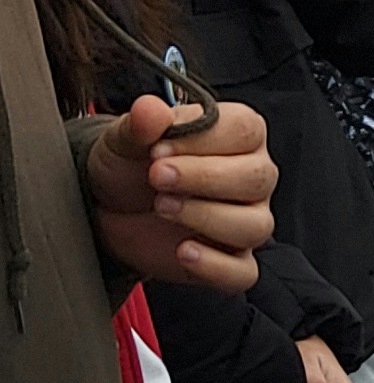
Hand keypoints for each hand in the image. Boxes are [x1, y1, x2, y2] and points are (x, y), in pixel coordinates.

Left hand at [86, 94, 275, 292]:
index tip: (159, 148)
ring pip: (254, 226)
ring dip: (206, 217)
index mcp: (237, 135)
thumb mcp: (125, 139)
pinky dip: (215, 265)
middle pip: (257, 178)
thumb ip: (140, 124)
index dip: (203, 140)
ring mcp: (245, 220)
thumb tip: (150, 109)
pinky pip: (243, 272)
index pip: (245, 131)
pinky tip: (183, 251)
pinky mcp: (230, 261)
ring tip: (162, 207)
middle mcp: (251, 177)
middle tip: (156, 177)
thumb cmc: (130, 166)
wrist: (108, 207)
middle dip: (204, 178)